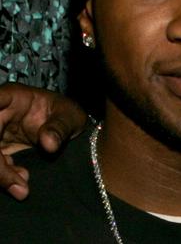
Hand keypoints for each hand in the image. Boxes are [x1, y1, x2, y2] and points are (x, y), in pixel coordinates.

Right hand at [0, 83, 86, 199]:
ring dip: (0, 173)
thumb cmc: (67, 114)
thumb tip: (49, 144)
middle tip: (18, 183)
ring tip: (22, 187)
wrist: (69, 129)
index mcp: (11, 97)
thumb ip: (60, 128)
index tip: (0, 144)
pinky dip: (4, 177)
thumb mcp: (70, 116)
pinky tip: (20, 184)